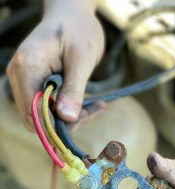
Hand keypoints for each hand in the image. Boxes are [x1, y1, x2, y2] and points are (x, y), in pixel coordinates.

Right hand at [7, 0, 104, 130]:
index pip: (32, 112)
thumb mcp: (82, 59)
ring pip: (41, 115)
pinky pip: (45, 107)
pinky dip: (65, 110)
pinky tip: (86, 104)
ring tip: (93, 107)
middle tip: (91, 111)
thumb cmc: (78, 30)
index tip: (81, 118)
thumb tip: (67, 118)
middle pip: (35, 118)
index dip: (55, 124)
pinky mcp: (32, 83)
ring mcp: (23, 80)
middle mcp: (18, 76)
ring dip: (67, 117)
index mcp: (27, 68)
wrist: (71, 14)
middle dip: (64, 122)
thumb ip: (73, 89)